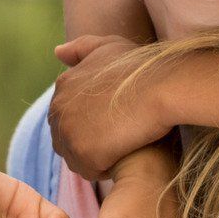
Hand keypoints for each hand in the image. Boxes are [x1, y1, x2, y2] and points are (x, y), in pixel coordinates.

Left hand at [50, 35, 170, 177]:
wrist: (161, 87)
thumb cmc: (141, 67)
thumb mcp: (108, 47)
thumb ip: (81, 49)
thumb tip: (57, 52)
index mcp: (62, 85)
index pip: (66, 116)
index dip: (89, 123)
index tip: (112, 121)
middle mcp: (58, 108)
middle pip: (66, 138)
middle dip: (88, 141)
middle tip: (119, 136)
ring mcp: (68, 131)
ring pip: (75, 157)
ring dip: (96, 157)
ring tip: (122, 146)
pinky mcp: (83, 152)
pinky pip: (89, 171)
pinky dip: (105, 169)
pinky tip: (124, 155)